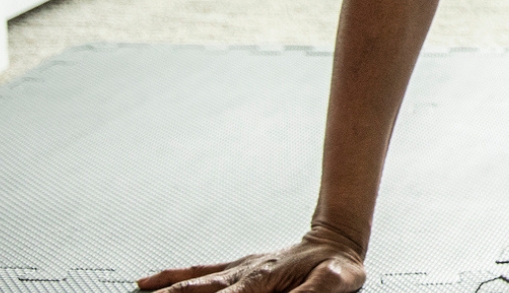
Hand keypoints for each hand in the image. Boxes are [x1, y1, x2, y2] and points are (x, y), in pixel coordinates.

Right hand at [137, 226, 366, 292]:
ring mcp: (238, 270)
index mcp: (263, 280)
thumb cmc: (338, 266)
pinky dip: (173, 278)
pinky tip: (150, 283)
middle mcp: (244, 273)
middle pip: (199, 292)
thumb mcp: (336, 281)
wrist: (337, 242)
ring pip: (193, 283)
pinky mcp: (237, 268)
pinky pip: (200, 273)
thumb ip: (313, 292)